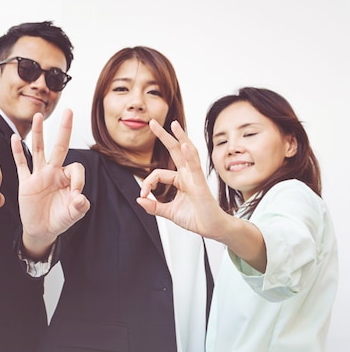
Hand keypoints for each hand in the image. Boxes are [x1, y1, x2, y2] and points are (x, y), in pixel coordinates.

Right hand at [13, 109, 89, 257]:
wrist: (42, 230)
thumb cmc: (59, 220)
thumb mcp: (73, 215)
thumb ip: (80, 207)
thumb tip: (80, 198)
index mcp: (67, 178)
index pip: (75, 168)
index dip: (78, 180)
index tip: (77, 196)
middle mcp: (54, 172)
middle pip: (60, 147)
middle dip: (64, 129)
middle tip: (69, 112)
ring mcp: (39, 175)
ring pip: (39, 150)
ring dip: (39, 133)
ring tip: (38, 116)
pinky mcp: (26, 182)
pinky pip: (21, 165)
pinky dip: (17, 152)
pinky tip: (15, 138)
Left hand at [136, 119, 227, 237]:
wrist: (212, 229)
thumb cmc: (196, 218)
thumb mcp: (170, 213)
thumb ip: (154, 206)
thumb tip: (139, 199)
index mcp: (180, 180)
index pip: (158, 174)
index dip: (147, 183)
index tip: (143, 195)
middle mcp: (188, 175)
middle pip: (175, 150)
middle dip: (163, 136)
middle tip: (152, 122)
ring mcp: (195, 178)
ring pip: (187, 153)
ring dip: (180, 138)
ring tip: (173, 124)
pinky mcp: (201, 185)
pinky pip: (195, 167)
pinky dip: (189, 156)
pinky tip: (184, 145)